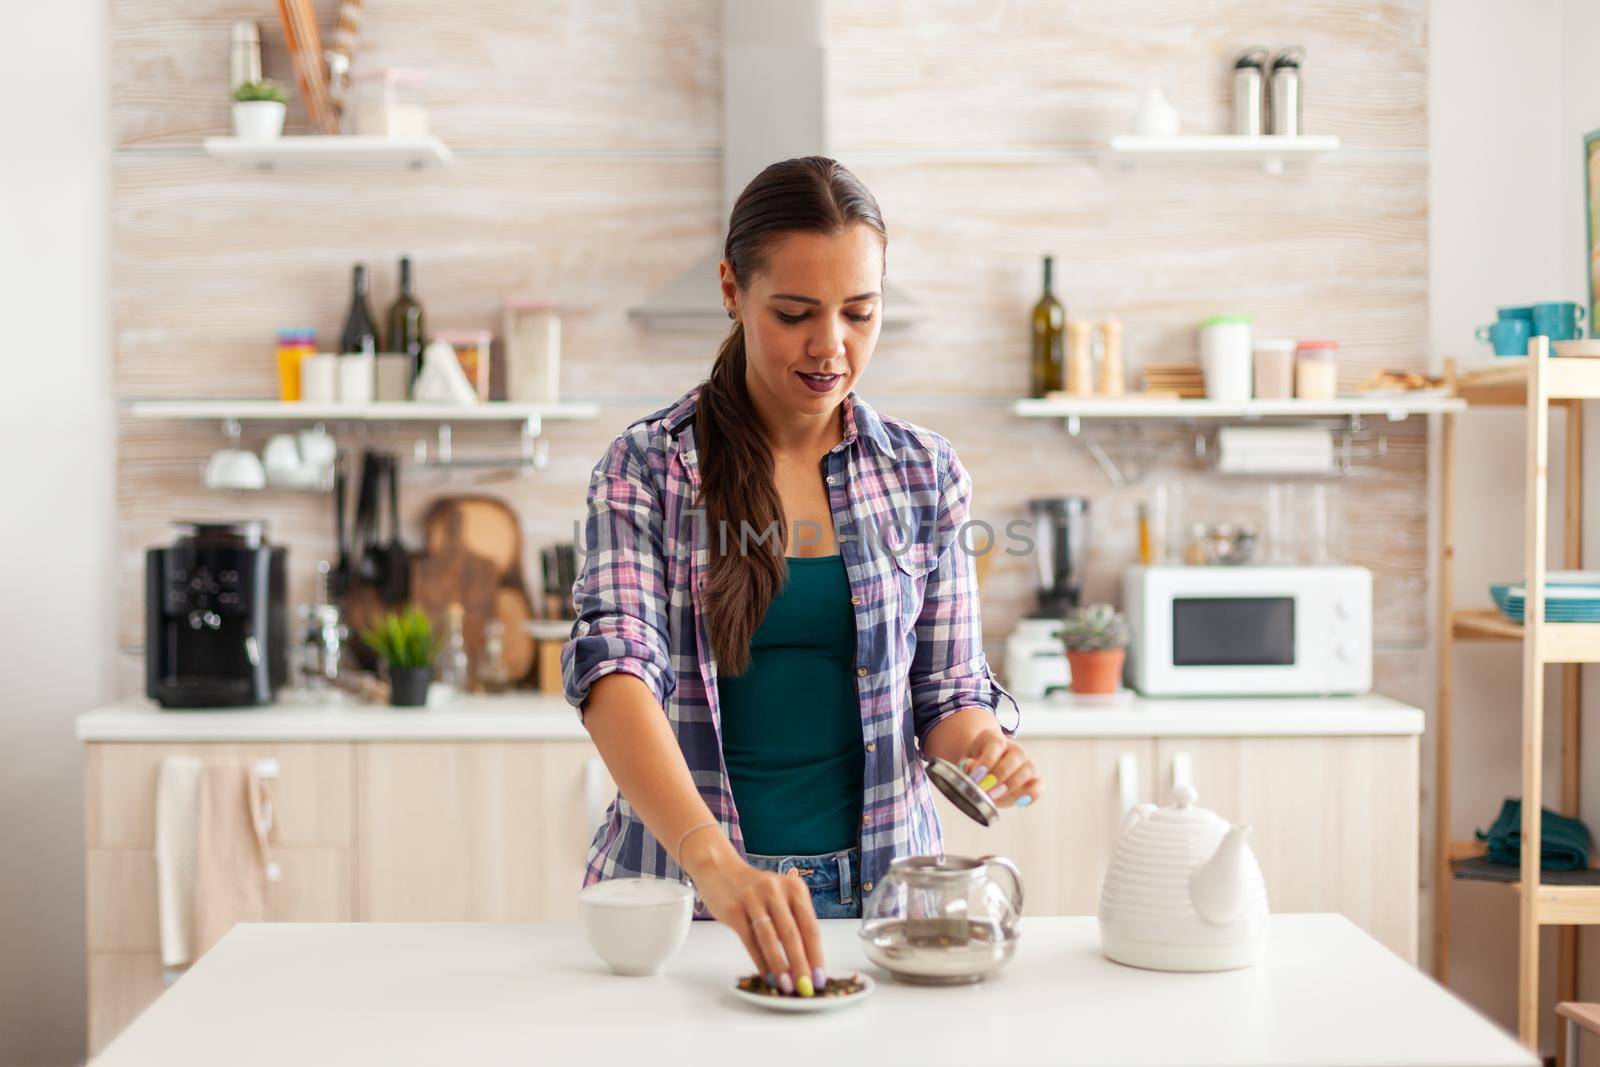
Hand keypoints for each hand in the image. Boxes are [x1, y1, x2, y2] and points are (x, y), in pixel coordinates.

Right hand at [689, 854, 825, 996]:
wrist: (720, 869)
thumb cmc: (755, 889)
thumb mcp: (781, 896)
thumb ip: (793, 921)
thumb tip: (806, 962)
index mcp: (794, 888)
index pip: (811, 926)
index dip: (816, 955)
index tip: (820, 977)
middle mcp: (775, 890)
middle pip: (792, 934)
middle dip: (801, 965)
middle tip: (805, 988)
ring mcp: (753, 898)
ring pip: (770, 938)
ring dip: (780, 966)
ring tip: (786, 986)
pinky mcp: (734, 909)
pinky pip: (749, 940)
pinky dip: (759, 961)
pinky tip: (766, 975)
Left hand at [961, 730, 1041, 808]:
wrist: (986, 769)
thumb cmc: (976, 764)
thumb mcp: (968, 761)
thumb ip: (967, 765)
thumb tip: (969, 768)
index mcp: (995, 738)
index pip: (997, 744)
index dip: (987, 760)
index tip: (975, 775)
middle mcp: (1015, 748)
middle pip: (1016, 756)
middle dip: (999, 775)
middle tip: (985, 789)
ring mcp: (1026, 763)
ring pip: (1028, 770)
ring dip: (1011, 785)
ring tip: (994, 797)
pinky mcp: (1033, 779)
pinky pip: (1039, 785)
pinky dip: (1032, 794)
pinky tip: (1019, 802)